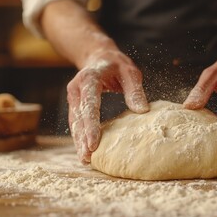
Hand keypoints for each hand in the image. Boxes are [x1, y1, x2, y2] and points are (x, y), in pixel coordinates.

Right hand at [67, 47, 148, 163]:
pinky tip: (84, 150)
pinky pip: (76, 122)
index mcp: (89, 79)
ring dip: (78, 141)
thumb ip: (135, 90)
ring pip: (74, 122)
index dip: (91, 125)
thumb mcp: (130, 72)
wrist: (99, 56)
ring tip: (85, 160)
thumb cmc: (117, 65)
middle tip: (88, 157)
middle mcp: (76, 88)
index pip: (89, 105)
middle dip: (82, 138)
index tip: (94, 143)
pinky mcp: (75, 104)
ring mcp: (73, 97)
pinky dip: (79, 136)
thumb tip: (142, 111)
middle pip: (78, 117)